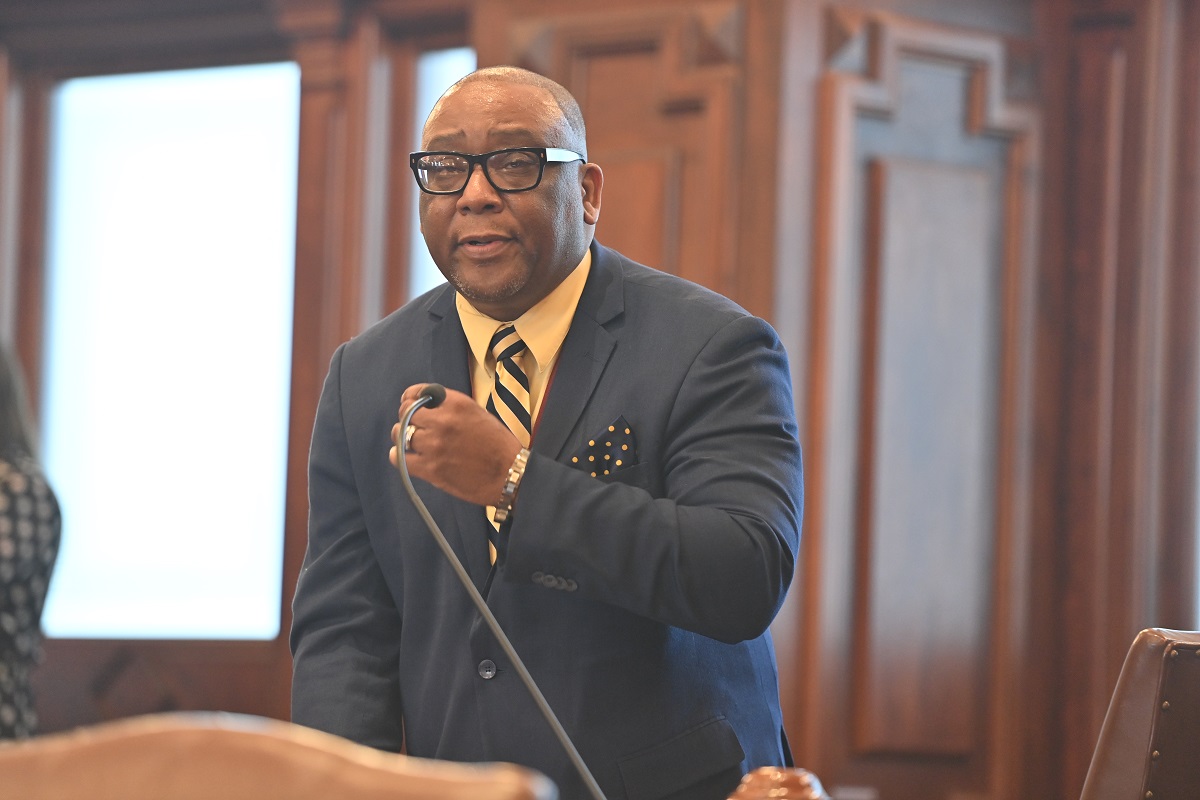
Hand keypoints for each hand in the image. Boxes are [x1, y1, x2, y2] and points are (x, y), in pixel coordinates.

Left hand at [389, 384, 523, 506]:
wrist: (510, 474)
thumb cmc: (498, 444)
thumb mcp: (477, 413)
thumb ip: (452, 407)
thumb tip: (427, 406)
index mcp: (456, 404)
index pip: (417, 393)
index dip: (409, 398)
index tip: (409, 403)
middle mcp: (442, 422)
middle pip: (406, 413)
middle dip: (406, 418)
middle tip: (412, 426)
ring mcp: (434, 446)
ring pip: (400, 435)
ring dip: (403, 437)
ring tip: (410, 441)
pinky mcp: (431, 469)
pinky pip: (400, 459)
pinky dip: (399, 456)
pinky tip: (405, 456)